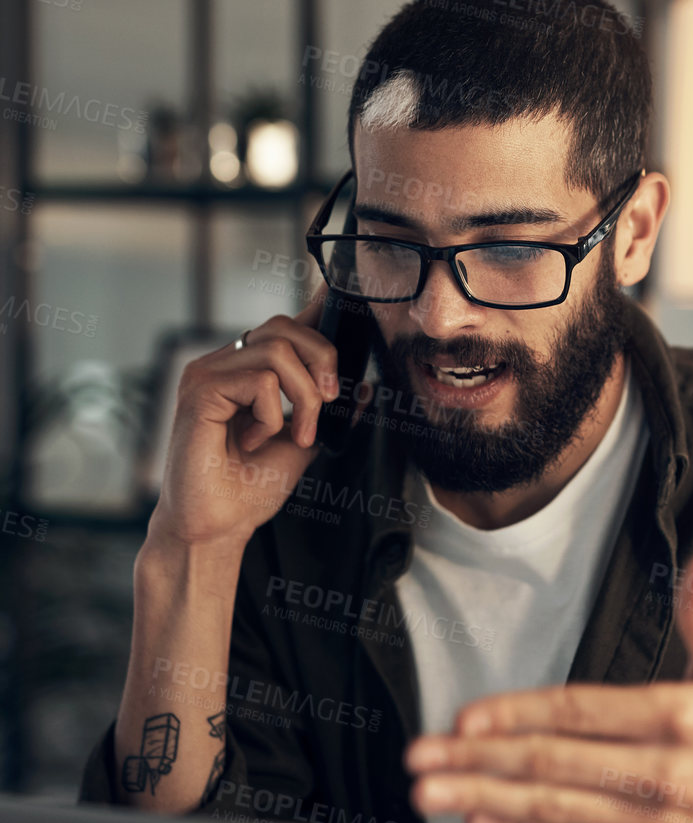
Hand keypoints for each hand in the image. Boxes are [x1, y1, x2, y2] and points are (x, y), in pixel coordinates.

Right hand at [148, 291, 340, 553]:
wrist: (216, 527)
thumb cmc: (248, 490)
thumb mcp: (303, 445)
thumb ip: (327, 414)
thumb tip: (363, 388)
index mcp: (246, 372)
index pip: (284, 326)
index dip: (315, 307)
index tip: (341, 295)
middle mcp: (224, 365)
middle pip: (284, 326)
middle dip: (322, 361)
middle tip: (329, 403)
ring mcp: (207, 374)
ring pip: (277, 351)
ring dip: (303, 398)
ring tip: (295, 435)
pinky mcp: (199, 391)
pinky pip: (259, 379)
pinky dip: (272, 415)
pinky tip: (254, 440)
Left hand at [405, 553, 692, 822]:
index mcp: (676, 718)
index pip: (580, 714)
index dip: (517, 716)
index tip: (464, 719)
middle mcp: (658, 773)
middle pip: (552, 766)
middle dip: (477, 764)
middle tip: (422, 760)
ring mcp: (647, 819)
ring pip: (552, 809)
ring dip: (484, 803)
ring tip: (433, 796)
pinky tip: (481, 822)